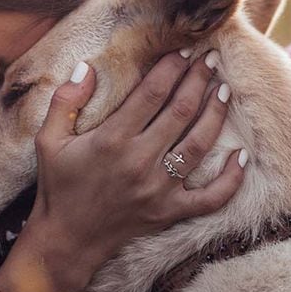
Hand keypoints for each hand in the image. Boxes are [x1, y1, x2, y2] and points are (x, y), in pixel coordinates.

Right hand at [21, 50, 245, 291]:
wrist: (66, 240)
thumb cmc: (58, 186)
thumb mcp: (48, 140)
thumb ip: (65, 101)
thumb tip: (87, 67)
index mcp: (111, 140)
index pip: (152, 93)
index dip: (171, 68)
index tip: (183, 51)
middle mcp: (139, 162)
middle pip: (181, 112)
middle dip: (199, 81)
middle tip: (210, 60)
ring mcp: (159, 189)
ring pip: (199, 145)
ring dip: (216, 114)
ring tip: (224, 91)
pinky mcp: (170, 212)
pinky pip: (211, 197)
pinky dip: (231, 179)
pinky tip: (242, 156)